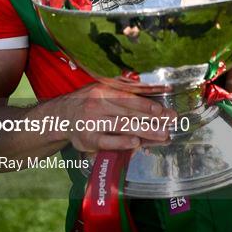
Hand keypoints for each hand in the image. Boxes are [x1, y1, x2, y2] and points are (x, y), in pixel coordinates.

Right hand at [57, 83, 175, 151]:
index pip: (129, 96)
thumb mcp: (101, 88)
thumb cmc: (88, 102)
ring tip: (162, 134)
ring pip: (122, 126)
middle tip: (170, 121)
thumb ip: (123, 89)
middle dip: (153, 117)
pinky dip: (122, 142)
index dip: (147, 102)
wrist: (61, 117)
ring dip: (145, 131)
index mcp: (103, 90)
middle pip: (129, 111)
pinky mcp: (88, 138)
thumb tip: (149, 88)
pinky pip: (108, 141)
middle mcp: (98, 104)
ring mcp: (93, 121)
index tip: (164, 108)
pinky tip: (136, 143)